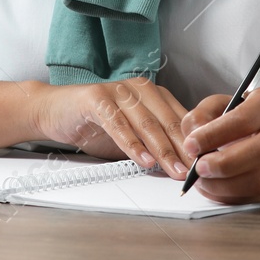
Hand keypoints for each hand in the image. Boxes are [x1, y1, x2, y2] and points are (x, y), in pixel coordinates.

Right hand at [28, 77, 193, 176]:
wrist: (54, 110)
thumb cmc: (94, 123)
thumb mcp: (130, 135)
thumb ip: (153, 145)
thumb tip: (181, 166)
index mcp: (152, 94)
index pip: (180, 119)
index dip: (194, 142)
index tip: (205, 164)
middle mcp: (138, 88)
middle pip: (167, 121)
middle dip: (183, 149)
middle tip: (195, 171)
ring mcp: (117, 90)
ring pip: (146, 122)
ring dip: (162, 149)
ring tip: (174, 169)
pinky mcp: (96, 97)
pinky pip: (118, 123)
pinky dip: (131, 143)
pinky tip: (143, 159)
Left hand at [179, 86, 259, 203]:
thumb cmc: (245, 117)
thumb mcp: (222, 104)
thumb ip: (202, 116)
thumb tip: (193, 142)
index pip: (245, 119)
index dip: (215, 134)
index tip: (191, 145)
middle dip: (224, 164)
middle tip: (198, 168)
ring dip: (226, 186)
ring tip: (203, 181)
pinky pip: (259, 197)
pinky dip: (232, 197)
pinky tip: (215, 189)